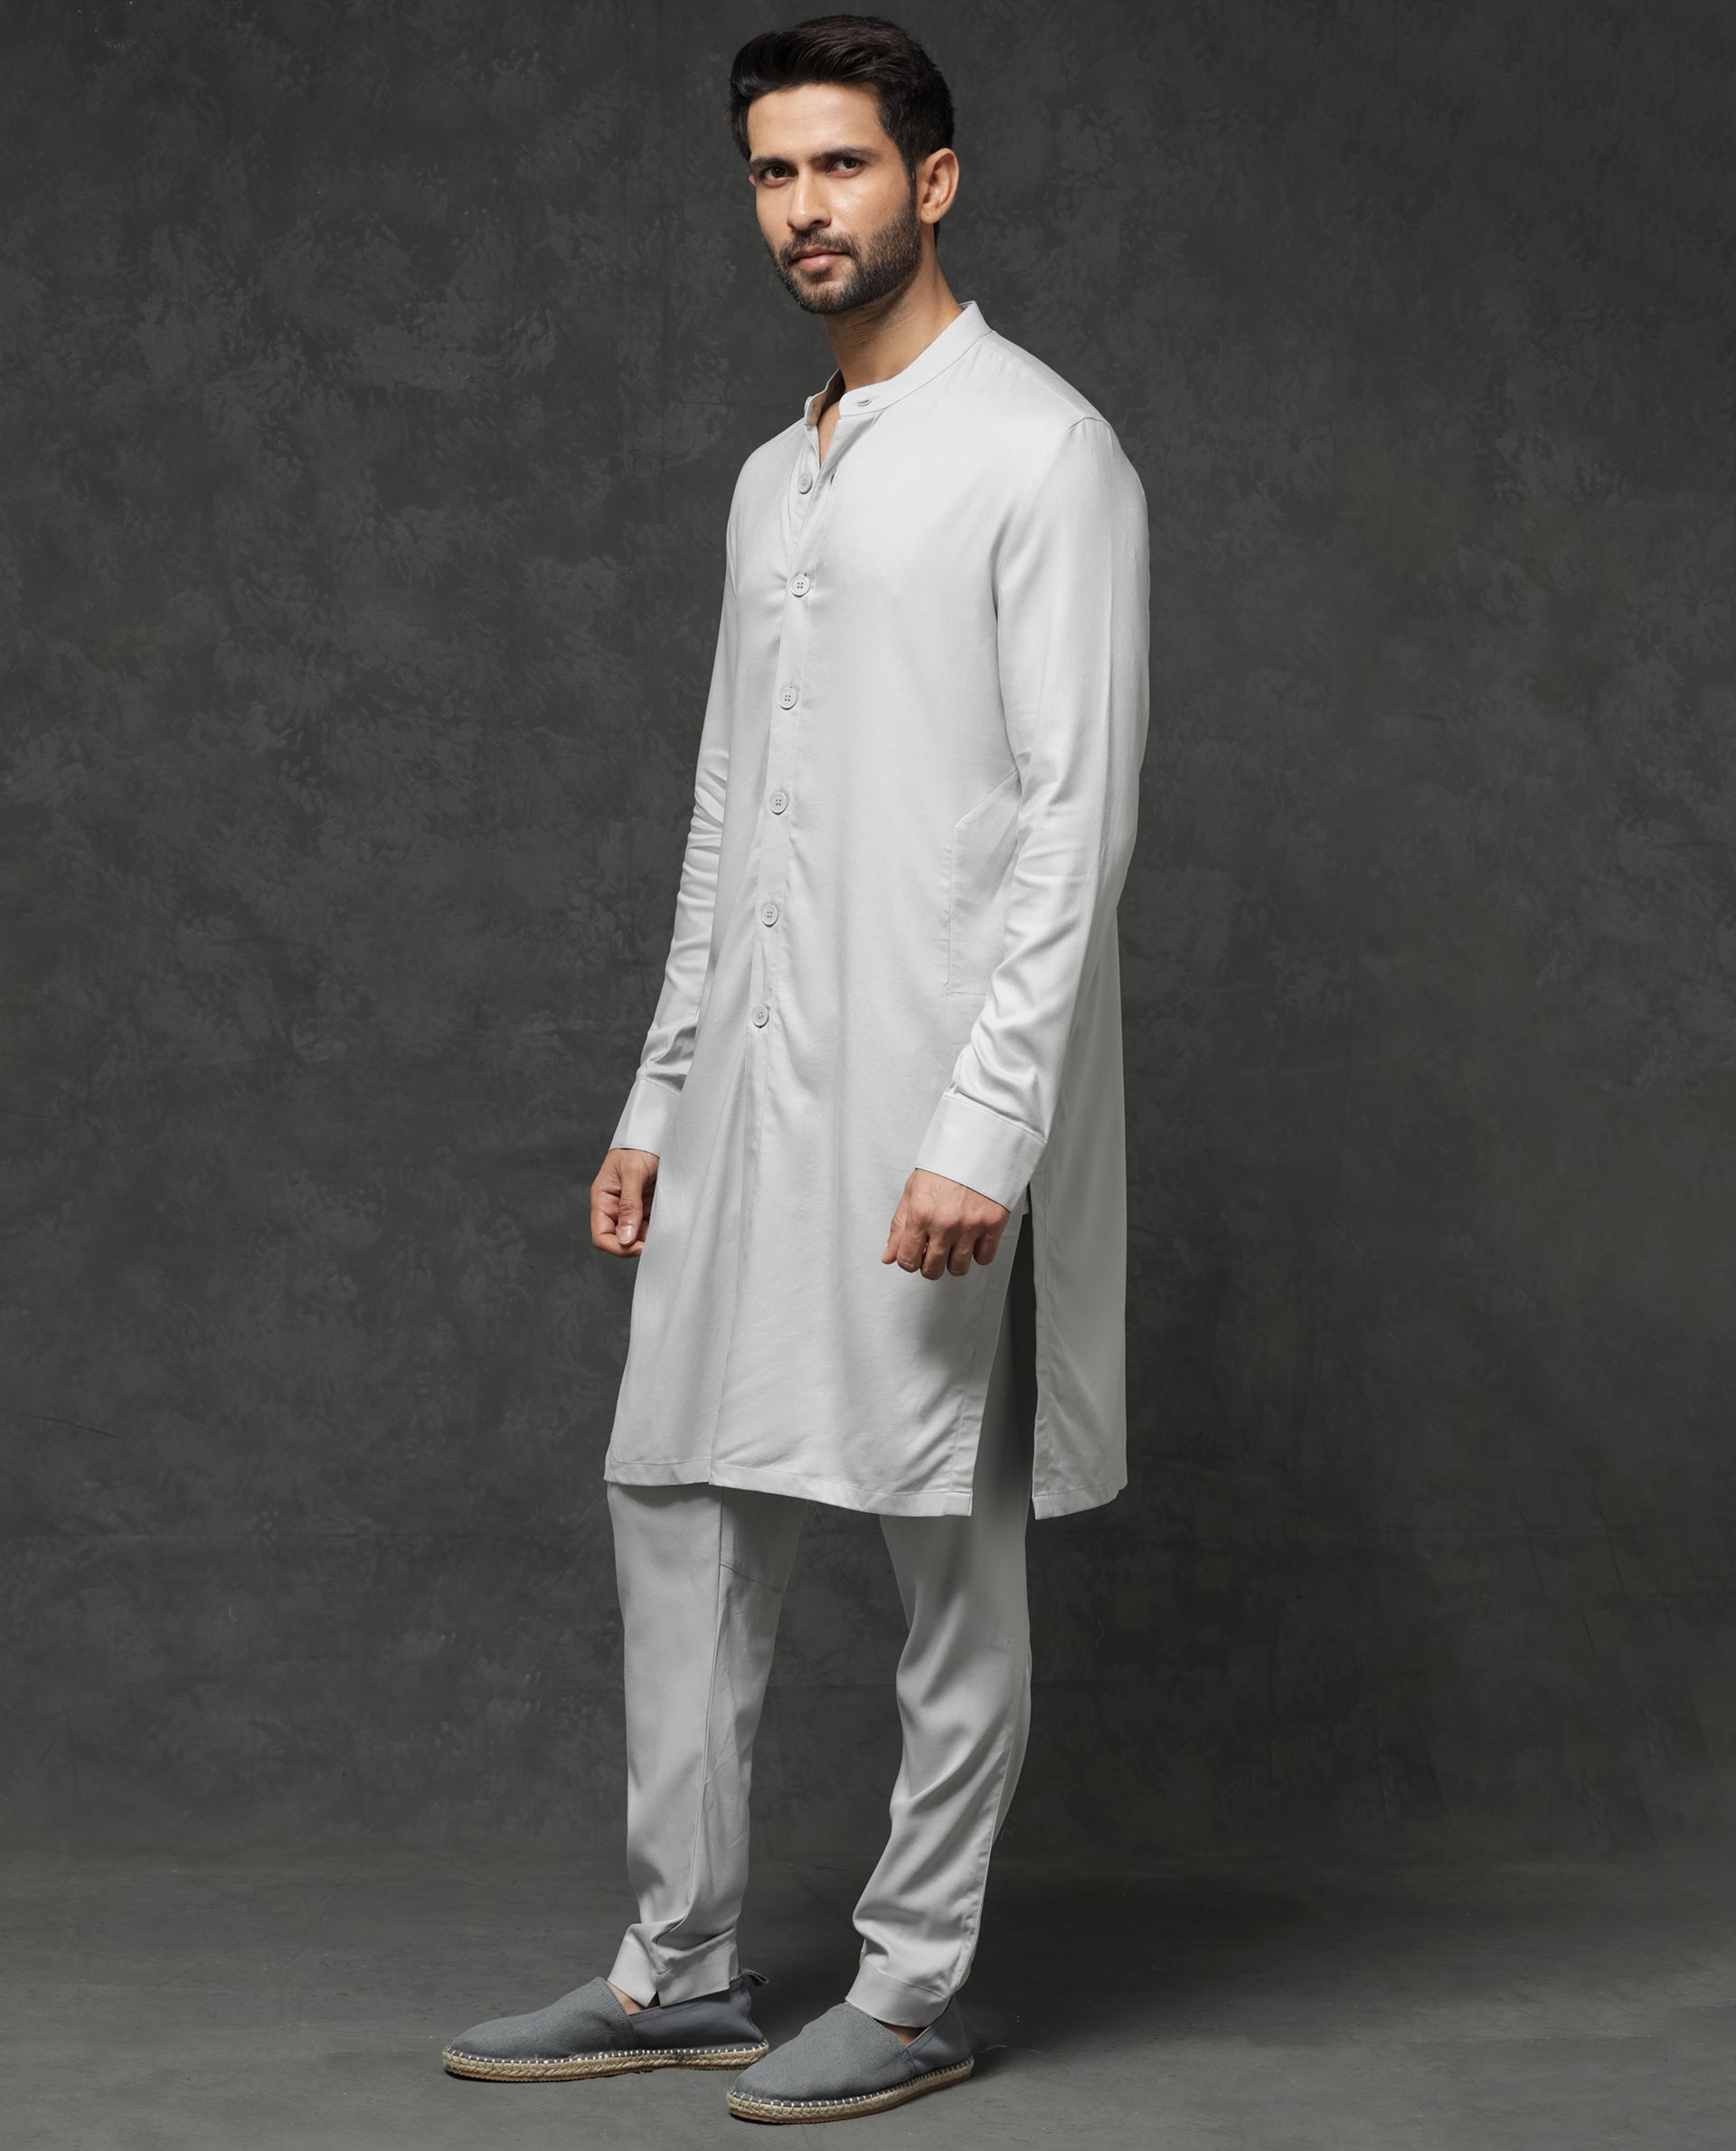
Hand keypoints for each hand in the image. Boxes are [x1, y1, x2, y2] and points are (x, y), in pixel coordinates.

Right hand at [593, 1147, 658, 1255]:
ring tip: (663, 1228)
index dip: (618, 1246)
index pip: (601, 1235)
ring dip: (648, 1237)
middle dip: (635, 1244)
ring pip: (636, 1235)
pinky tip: (667, 1222)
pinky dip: (657, 1228)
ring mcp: (631, 1207)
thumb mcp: (633, 1173)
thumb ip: (629, 1205)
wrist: (658, 1132)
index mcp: (603, 1198)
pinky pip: (649, 1225)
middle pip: (619, 1239)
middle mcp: (615, 1206)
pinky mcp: (647, 1205)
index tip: (638, 1246)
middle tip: (655, 1240)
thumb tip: (624, 1238)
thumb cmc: (640, 1146)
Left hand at [882, 1167, 1010, 1279]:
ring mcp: (970, 1225)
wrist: (977, 1144)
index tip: (913, 1255)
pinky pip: (984, 1258)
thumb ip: (899, 1226)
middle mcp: (944, 1223)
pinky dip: (978, 1253)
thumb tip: (889, 1255)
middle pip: (932, 1270)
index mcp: (920, 1214)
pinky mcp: (993, 1224)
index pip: (906, 1260)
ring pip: (959, 1268)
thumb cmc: (945, 1164)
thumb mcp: (912, 1191)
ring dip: (954, 1261)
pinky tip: (972, 1239)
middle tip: (933, 1251)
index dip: (908, 1261)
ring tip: (954, 1245)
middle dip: (930, 1265)